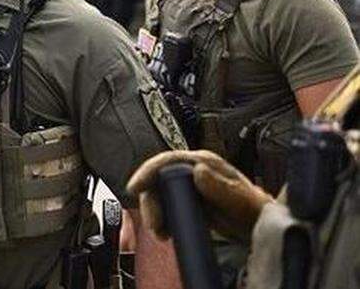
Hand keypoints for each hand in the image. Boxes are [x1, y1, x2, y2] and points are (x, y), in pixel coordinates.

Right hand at [127, 149, 272, 242]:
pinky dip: (161, 219)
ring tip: (162, 233)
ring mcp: (189, 186)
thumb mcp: (243, 202)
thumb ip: (223, 187)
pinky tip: (166, 232)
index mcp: (205, 164)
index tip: (135, 188)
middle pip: (159, 179)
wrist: (259, 227)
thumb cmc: (255, 212)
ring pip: (159, 194)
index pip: (169, 160)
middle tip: (156, 226)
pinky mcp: (186, 200)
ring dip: (156, 214)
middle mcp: (193, 171)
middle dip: (152, 202)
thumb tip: (198, 171)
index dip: (148, 171)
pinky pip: (166, 206)